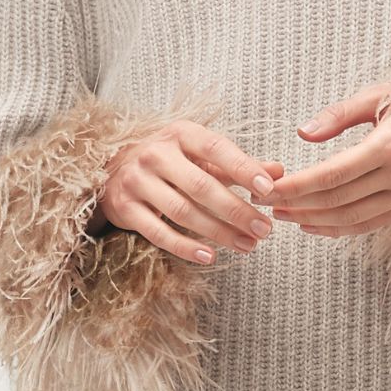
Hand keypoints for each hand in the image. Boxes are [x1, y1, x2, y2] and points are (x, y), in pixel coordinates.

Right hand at [88, 119, 285, 263]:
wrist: (112, 169)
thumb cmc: (168, 161)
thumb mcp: (199, 155)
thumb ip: (238, 164)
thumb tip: (278, 171)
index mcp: (179, 134)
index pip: (215, 148)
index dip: (243, 168)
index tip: (269, 189)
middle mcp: (155, 154)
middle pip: (201, 186)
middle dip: (237, 210)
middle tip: (264, 229)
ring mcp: (137, 181)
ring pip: (183, 212)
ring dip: (219, 232)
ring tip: (247, 245)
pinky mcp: (124, 208)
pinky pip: (159, 233)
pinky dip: (185, 247)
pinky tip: (210, 256)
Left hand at [252, 81, 390, 236]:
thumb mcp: (383, 93)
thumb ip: (341, 114)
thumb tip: (303, 133)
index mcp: (390, 145)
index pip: (333, 174)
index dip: (297, 186)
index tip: (268, 188)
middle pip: (337, 200)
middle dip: (297, 205)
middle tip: (265, 203)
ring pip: (351, 218)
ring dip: (313, 220)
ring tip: (283, 216)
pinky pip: (369, 224)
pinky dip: (339, 228)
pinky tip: (314, 224)